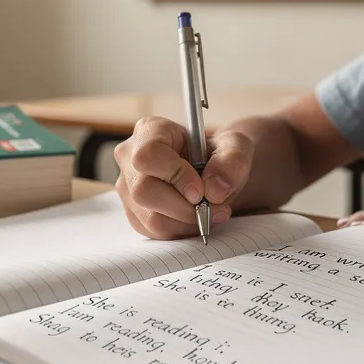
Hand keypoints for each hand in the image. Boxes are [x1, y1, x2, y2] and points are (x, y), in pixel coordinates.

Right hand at [113, 116, 253, 238]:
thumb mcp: (235, 147)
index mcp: (149, 131)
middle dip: (184, 207)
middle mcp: (130, 157)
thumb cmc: (217, 154)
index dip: (175, 175)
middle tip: (213, 207)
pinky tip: (196, 218)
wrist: (212, 173)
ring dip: (187, 222)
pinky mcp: (135, 213)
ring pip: (150, 218)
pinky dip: (181, 231)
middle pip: (144, 191)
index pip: (148, 155)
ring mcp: (128, 187)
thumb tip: (214, 189)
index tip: (200, 189)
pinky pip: (154, 232)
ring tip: (211, 212)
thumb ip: (232, 160)